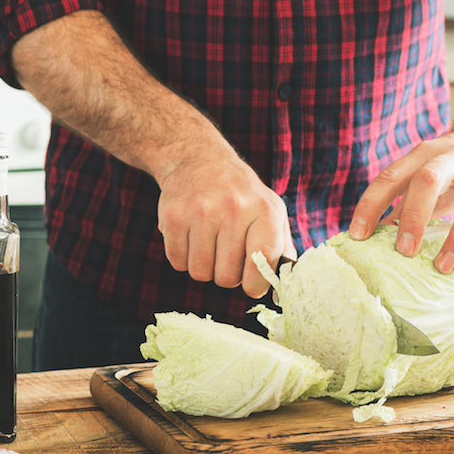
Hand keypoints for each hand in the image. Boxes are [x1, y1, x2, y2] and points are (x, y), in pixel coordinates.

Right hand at [156, 146, 294, 298]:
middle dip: (226, 274)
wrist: (198, 159)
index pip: (262, 261)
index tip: (252, 285)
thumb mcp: (270, 211)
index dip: (256, 283)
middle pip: (227, 277)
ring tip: (209, 243)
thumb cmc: (241, 195)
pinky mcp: (172, 216)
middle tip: (226, 254)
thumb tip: (279, 294)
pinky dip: (183, 257)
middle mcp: (233, 209)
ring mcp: (200, 212)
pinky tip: (191, 235)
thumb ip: (280, 250)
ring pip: (200, 273)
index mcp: (264, 210)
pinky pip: (177, 262)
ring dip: (204, 267)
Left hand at [348, 125, 453, 274]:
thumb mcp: (426, 170)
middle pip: (430, 180)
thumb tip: (372, 235)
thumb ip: (403, 199)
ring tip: (443, 267)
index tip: (357, 235)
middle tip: (405, 252)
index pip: (391, 177)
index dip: (372, 205)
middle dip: (415, 217)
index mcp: (424, 154)